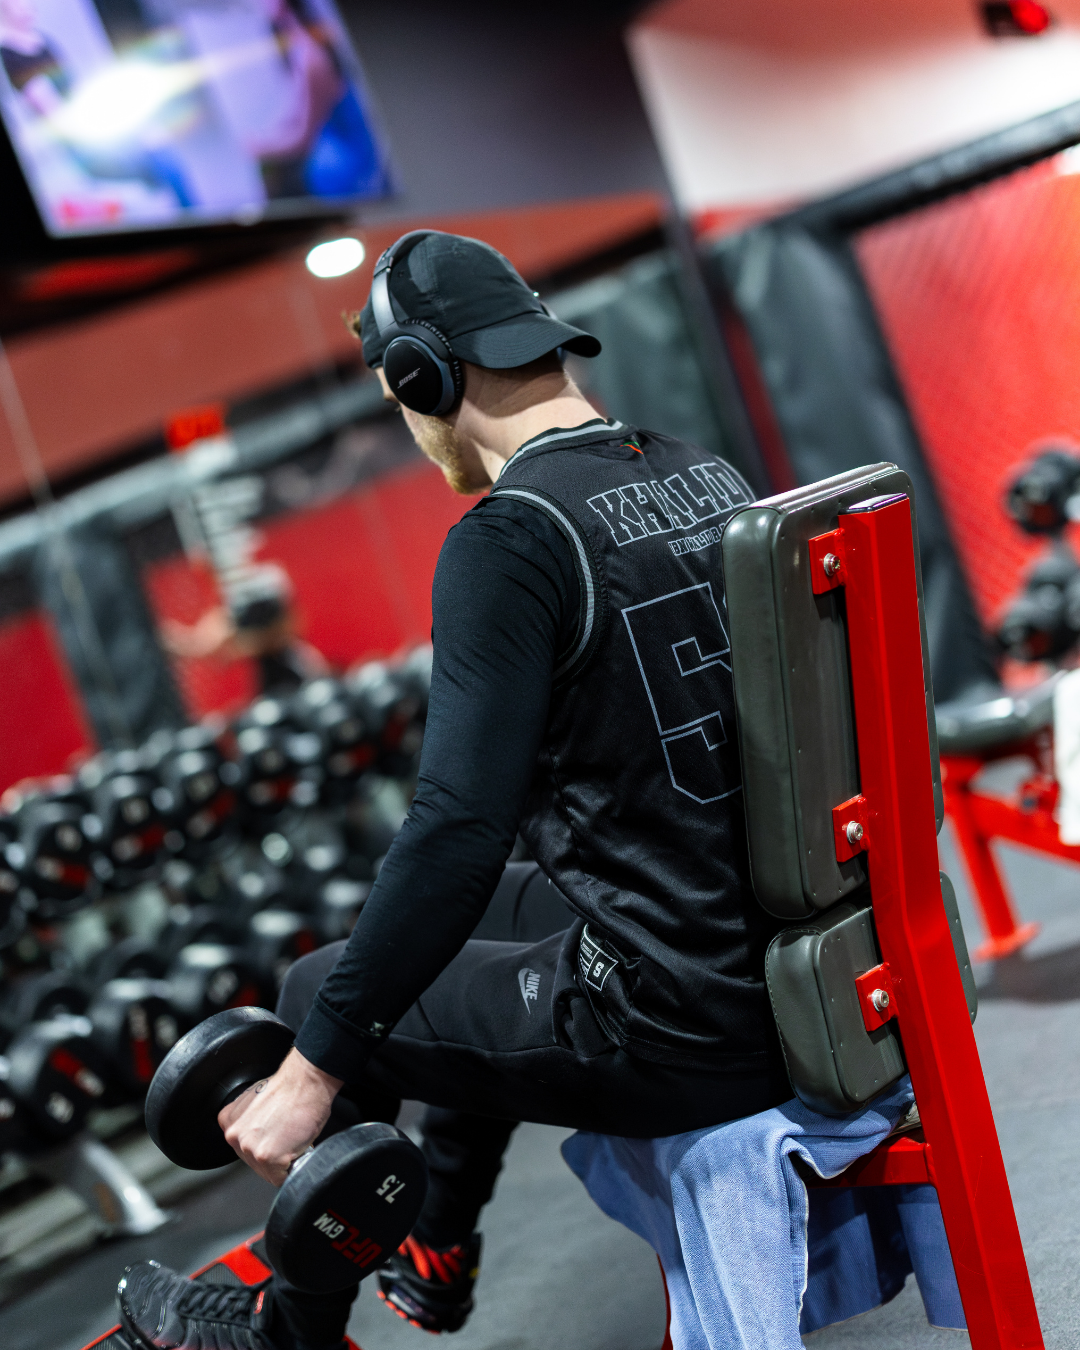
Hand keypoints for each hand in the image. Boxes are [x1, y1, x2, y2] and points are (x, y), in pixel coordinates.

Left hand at [218, 1048, 343, 1185]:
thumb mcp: (256, 1101)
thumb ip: (248, 1122)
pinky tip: (296, 1147)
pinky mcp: (268, 1157)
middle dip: (272, 1155)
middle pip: (254, 1163)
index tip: (273, 1136)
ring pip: (267, 1172)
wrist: (305, 1080)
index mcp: (228, 1122)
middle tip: (286, 1135)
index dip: (264, 1144)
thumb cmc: (289, 1087)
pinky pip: (281, 1178)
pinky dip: (292, 1168)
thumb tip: (258, 1135)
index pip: (243, 1149)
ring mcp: (250, 1148)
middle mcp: (234, 1136)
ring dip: (283, 1161)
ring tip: (292, 1139)